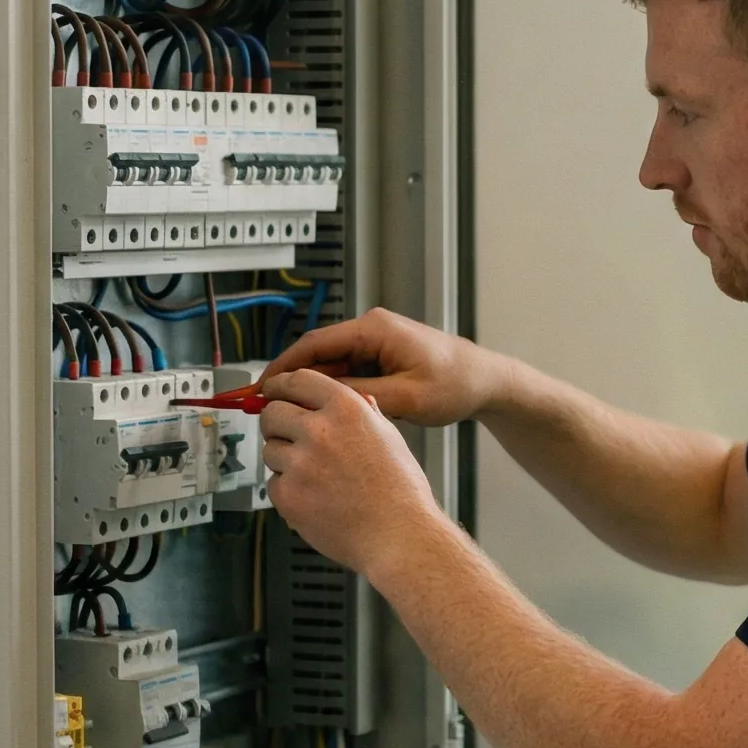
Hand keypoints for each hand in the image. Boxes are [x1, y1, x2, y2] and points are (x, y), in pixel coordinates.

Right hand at [259, 308, 508, 427]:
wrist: (486, 380)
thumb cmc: (456, 384)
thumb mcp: (405, 398)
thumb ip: (360, 397)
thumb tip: (318, 402)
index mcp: (375, 330)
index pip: (313, 345)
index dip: (282, 368)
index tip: (261, 390)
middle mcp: (372, 329)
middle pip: (318, 355)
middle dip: (293, 382)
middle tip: (269, 410)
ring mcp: (377, 341)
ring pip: (332, 366)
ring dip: (315, 390)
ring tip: (296, 418)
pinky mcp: (382, 355)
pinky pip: (349, 371)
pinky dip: (335, 391)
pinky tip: (327, 415)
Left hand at [259, 369, 446, 575]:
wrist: (399, 535)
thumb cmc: (401, 492)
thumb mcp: (389, 437)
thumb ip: (363, 413)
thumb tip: (353, 400)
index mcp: (347, 409)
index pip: (298, 380)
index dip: (281, 385)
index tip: (273, 391)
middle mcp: (320, 431)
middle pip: (272, 413)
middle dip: (276, 423)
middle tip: (287, 435)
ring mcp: (301, 464)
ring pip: (270, 449)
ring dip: (284, 458)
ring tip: (314, 475)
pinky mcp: (289, 496)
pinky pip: (274, 483)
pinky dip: (288, 490)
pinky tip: (314, 497)